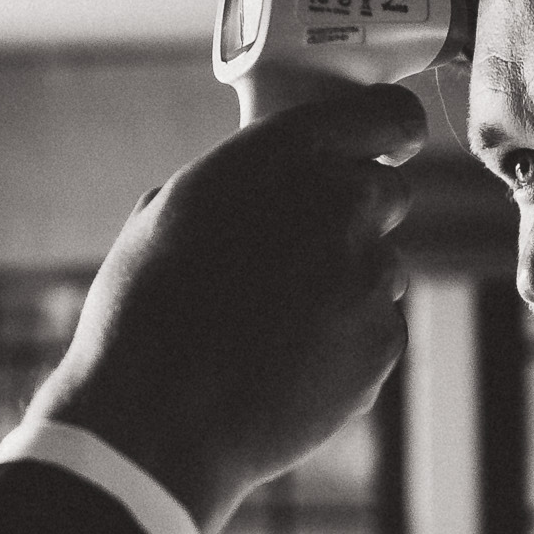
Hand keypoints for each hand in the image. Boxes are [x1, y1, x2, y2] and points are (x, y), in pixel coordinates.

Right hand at [24, 83, 421, 533]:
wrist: (157, 421)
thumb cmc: (144, 316)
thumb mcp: (170, 215)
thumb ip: (245, 182)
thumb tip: (279, 184)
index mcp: (282, 158)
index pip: (383, 113)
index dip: (389, 129)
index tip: (388, 144)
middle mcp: (338, 204)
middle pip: (388, 193)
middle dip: (354, 216)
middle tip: (299, 256)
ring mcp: (368, 275)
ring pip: (381, 266)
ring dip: (344, 284)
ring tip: (273, 326)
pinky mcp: (382, 341)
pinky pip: (377, 327)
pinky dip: (344, 341)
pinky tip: (286, 364)